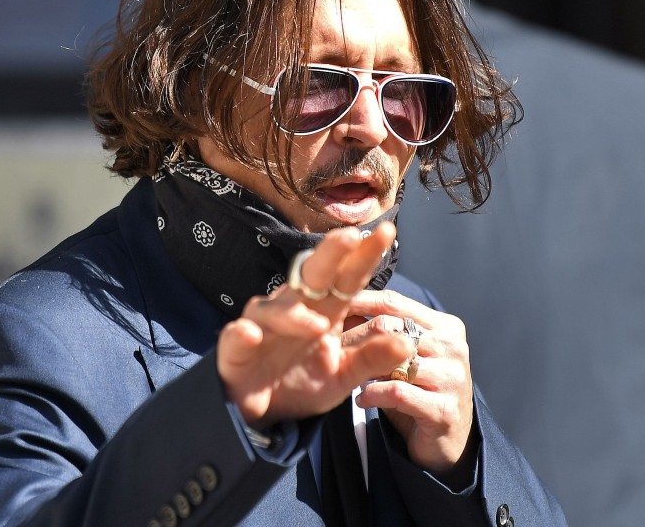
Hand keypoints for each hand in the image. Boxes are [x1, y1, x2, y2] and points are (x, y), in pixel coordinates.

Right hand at [216, 221, 414, 426]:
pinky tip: (251, 334)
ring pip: (276, 308)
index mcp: (324, 310)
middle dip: (330, 254)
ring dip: (295, 314)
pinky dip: (243, 334)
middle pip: (312, 274)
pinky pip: (238, 336)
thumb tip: (408, 341)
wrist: (264, 413)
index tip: (387, 232)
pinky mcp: (236, 347)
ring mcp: (263, 325)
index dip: (365, 255)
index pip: (348, 277)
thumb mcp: (344, 375)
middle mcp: (294, 308)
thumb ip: (372, 358)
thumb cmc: (302, 382)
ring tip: (318, 325)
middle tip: (350, 237)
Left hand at [344, 290, 476, 476]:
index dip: (360, 302)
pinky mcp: (444, 409)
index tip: (333, 307)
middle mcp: (453, 348)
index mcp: (445, 327)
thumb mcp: (403, 358)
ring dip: (365, 369)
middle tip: (332, 350)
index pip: (395, 304)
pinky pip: (398, 392)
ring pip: (394, 360)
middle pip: (391, 330)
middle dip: (356, 339)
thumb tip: (344, 308)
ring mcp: (452, 378)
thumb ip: (382, 333)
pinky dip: (374, 394)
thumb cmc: (420, 391)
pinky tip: (362, 399)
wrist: (447, 439)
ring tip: (348, 376)